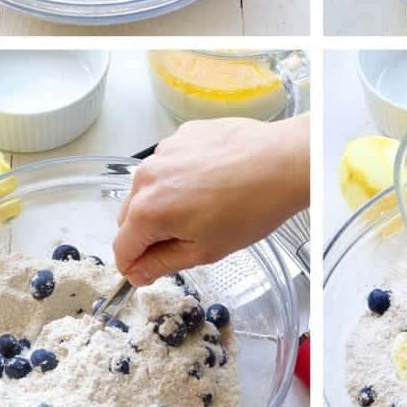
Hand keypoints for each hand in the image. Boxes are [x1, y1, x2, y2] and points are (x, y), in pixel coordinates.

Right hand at [114, 115, 309, 285]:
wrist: (284, 161)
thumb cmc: (254, 206)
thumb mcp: (206, 250)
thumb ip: (163, 263)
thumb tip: (139, 273)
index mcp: (148, 210)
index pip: (122, 248)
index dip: (134, 265)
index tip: (148, 270)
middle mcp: (147, 176)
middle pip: (130, 216)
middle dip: (150, 232)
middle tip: (187, 238)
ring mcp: (165, 150)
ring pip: (150, 186)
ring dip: (166, 200)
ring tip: (207, 204)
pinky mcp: (184, 134)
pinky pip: (171, 161)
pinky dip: (183, 174)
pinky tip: (214, 179)